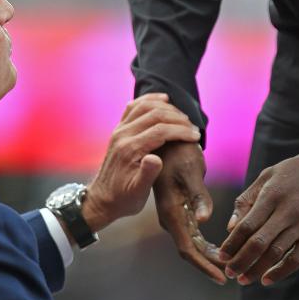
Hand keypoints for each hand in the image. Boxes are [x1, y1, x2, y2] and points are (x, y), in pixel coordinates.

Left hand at [82, 94, 200, 231]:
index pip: (160, 130)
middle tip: (193, 128)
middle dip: (177, 119)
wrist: (102, 199)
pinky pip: (134, 106)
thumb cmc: (123, 199)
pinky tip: (162, 100)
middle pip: (154, 114)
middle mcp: (123, 134)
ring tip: (183, 118)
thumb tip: (156, 159)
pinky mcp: (119, 129)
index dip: (180, 131)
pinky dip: (149, 100)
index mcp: (130, 149)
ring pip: (145, 106)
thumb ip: (147, 175)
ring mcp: (119, 129)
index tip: (196, 136)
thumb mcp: (137, 193)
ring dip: (166, 108)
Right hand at [152, 139, 225, 284]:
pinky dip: (206, 244)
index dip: (204, 265)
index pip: (187, 248)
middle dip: (210, 263)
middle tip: (233, 271)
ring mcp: (174, 214)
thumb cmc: (178, 151)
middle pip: (190, 250)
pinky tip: (220, 247)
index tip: (221, 276)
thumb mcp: (190, 169)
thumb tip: (205, 220)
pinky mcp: (179, 209)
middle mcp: (170, 216)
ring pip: (192, 243)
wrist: (166, 138)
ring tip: (231, 262)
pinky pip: (192, 233)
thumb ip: (198, 195)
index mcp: (171, 211)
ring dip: (209, 255)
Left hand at [218, 146, 298, 286]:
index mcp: (272, 193)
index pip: (246, 224)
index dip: (232, 243)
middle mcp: (287, 210)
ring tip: (244, 279)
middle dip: (240, 260)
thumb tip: (231, 226)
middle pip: (258, 242)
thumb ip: (248, 198)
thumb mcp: (270, 174)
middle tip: (229, 272)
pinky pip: (297, 258)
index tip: (221, 255)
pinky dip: (281, 272)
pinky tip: (268, 279)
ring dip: (257, 269)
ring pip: (276, 253)